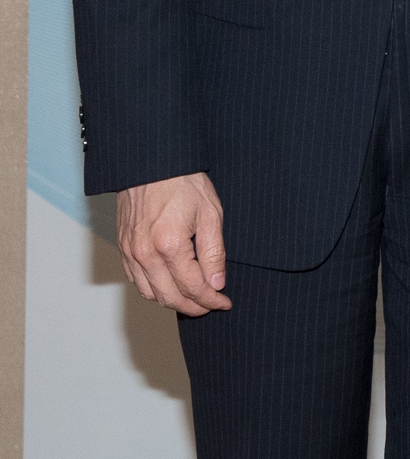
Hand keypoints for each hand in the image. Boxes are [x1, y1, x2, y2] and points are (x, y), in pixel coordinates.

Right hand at [116, 172, 231, 316]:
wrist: (153, 163)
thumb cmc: (184, 183)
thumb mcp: (211, 214)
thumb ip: (214, 252)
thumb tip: (216, 284)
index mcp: (170, 245)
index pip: (192, 287)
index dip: (211, 300)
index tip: (224, 302)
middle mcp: (145, 254)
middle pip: (169, 297)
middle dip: (193, 307)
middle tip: (211, 306)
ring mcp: (130, 252)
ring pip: (150, 293)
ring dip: (173, 301)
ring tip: (194, 299)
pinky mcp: (123, 248)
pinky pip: (137, 280)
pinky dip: (154, 290)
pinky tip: (171, 286)